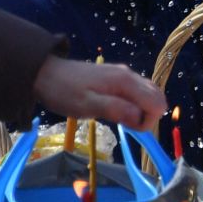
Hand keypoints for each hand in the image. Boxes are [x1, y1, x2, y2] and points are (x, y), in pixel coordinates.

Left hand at [34, 56, 165, 131]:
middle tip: (123, 124)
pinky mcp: (117, 78)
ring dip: (140, 111)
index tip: (127, 127)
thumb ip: (116, 110)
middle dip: (146, 116)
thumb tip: (140, 119)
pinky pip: (136, 93)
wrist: (45, 74)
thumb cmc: (65, 92)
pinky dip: (133, 105)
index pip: (156, 104)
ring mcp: (124, 76)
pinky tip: (115, 110)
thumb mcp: (88, 105)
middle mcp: (130, 76)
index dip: (147, 121)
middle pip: (157, 97)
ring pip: (148, 95)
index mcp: (126, 82)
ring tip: (117, 118)